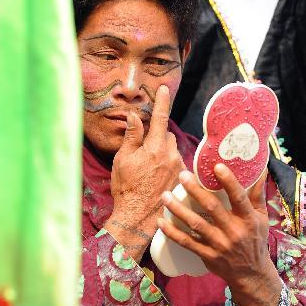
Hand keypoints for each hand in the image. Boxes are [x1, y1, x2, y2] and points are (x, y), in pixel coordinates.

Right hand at [104, 85, 184, 259]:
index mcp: (155, 147)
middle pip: (168, 135)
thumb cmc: (126, 189)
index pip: (160, 118)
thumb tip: (135, 116)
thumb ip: (131, 136)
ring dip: (163, 153)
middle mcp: (171, 155)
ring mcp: (179, 168)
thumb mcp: (122, 160)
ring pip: (172, 150)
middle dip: (158, 137)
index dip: (162, 101)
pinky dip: (168, 166)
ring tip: (150, 169)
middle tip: (144, 151)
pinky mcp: (182, 180)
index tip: (164, 89)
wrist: (138, 217)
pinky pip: (176, 164)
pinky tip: (158, 179)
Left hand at [157, 165, 282, 305]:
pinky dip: (172, 233)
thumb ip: (257, 193)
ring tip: (166, 196)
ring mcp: (219, 245)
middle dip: (195, 190)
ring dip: (178, 209)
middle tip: (182, 176)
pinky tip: (161, 222)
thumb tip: (260, 168)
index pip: (239, 197)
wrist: (251, 274)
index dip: (228, 181)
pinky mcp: (207, 256)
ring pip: (196, 224)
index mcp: (248, 219)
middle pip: (212, 208)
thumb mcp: (261, 217)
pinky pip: (187, 243)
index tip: (216, 166)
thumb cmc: (255, 240)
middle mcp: (234, 231)